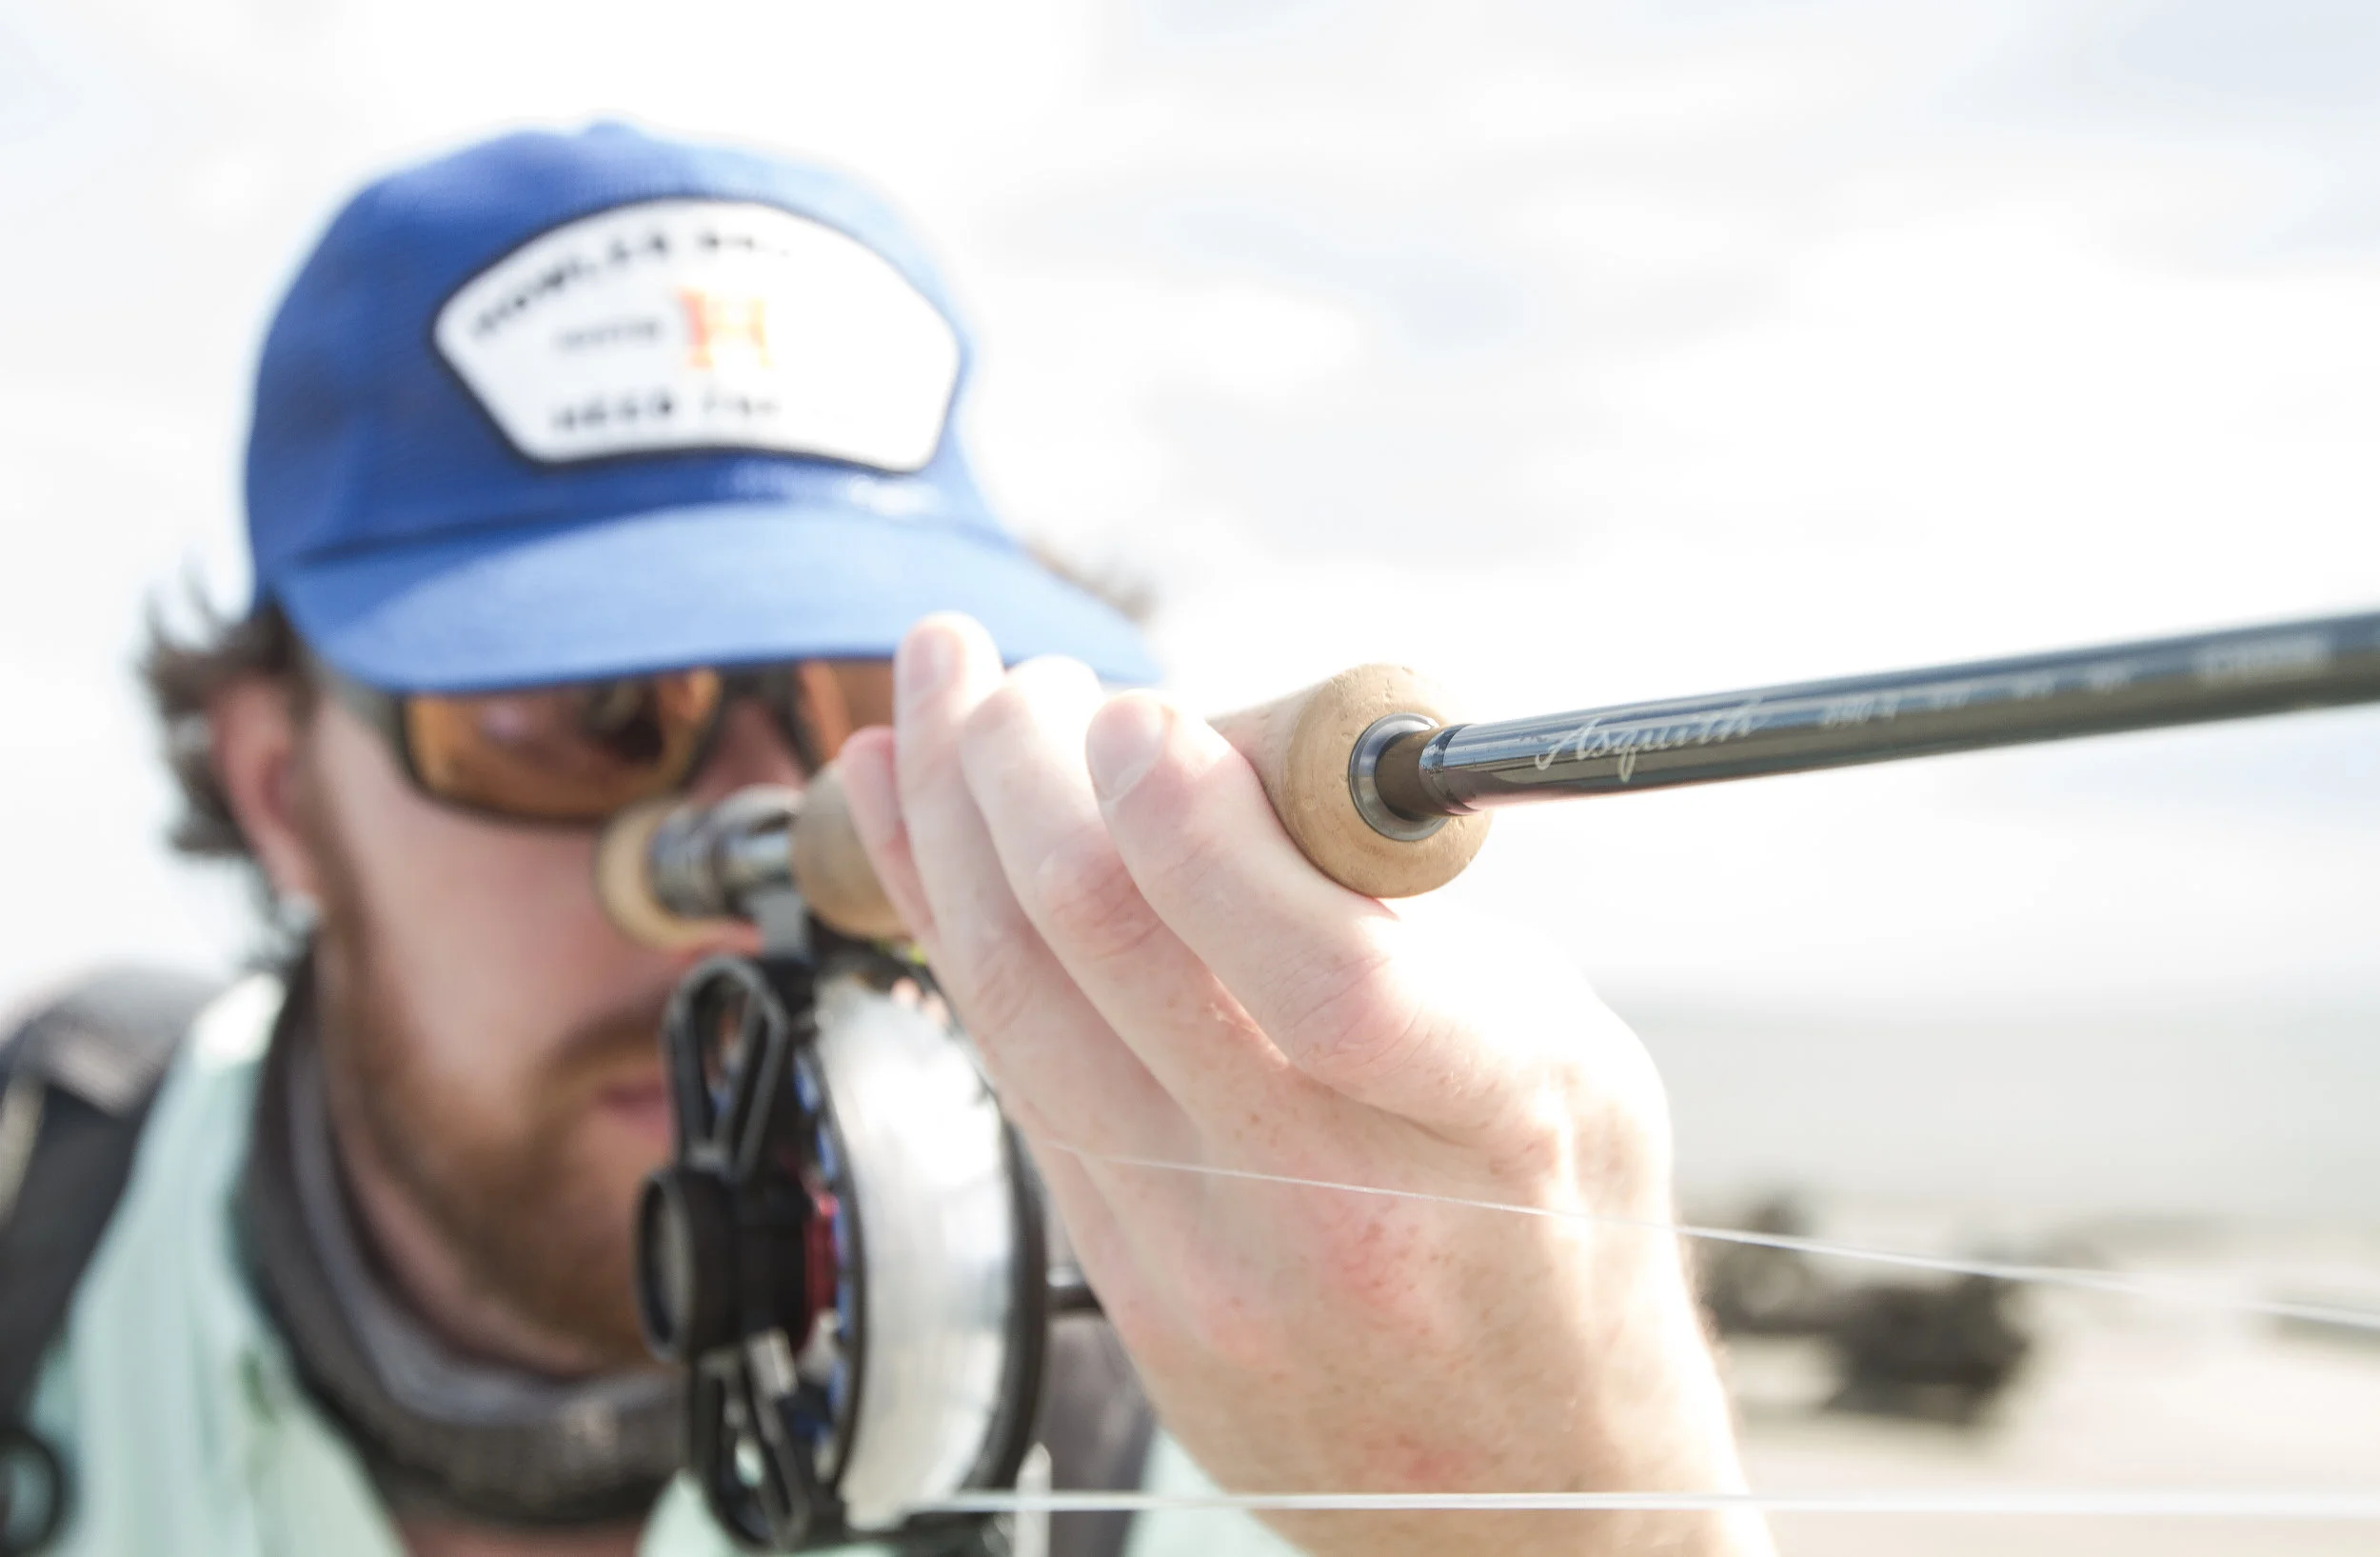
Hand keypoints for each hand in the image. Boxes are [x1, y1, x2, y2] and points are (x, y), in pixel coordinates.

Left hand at [836, 616, 1769, 1556]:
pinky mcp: (1128, 1288)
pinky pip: (1014, 1080)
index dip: (1193, 820)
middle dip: (1024, 777)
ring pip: (1023, 1013)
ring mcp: (1209, 1265)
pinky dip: (953, 945)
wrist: (1524, 1499)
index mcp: (1488, 1124)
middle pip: (1116, 961)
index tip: (1132, 707)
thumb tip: (1229, 757)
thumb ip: (1408, 916)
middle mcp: (1335, 1206)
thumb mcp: (1570, 1051)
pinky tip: (916, 851)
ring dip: (949, 840)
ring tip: (927, 708)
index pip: (1313, 969)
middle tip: (1004, 674)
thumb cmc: (1565, 1239)